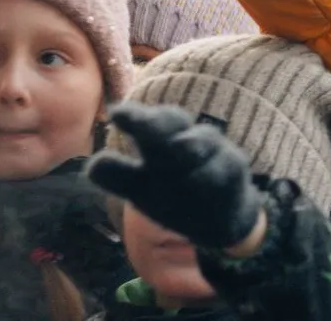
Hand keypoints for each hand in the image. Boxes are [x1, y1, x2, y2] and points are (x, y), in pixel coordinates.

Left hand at [88, 103, 262, 249]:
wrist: (223, 217)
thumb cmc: (176, 197)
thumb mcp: (140, 190)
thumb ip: (117, 176)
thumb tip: (96, 165)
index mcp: (154, 144)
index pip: (142, 123)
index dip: (131, 117)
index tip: (117, 114)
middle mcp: (181, 142)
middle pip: (168, 123)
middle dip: (151, 120)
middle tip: (129, 116)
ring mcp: (210, 152)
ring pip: (202, 139)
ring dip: (192, 143)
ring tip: (181, 147)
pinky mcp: (233, 167)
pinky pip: (225, 166)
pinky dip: (214, 171)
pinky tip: (204, 178)